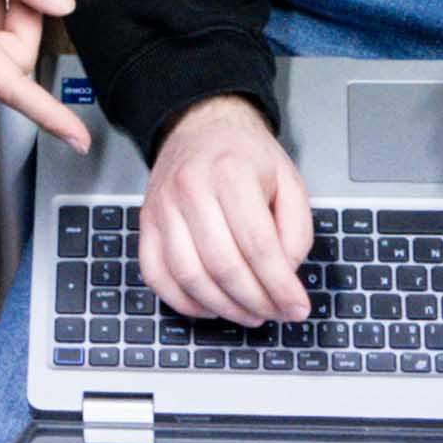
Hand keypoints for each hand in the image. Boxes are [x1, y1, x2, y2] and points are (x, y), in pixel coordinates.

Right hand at [138, 95, 316, 327]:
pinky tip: (211, 306)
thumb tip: (284, 277)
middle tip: (276, 314)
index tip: (297, 308)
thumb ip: (296, 232)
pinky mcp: (145, 224)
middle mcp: (190, 188)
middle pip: (223, 265)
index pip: (258, 245)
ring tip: (249, 314)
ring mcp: (162, 207)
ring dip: (223, 307)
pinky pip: (156, 276)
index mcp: (231, 172)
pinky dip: (184, 302)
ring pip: (188, 276)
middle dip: (255, 302)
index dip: (281, 286)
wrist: (200, 127)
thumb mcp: (290, 182)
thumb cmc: (246, 157)